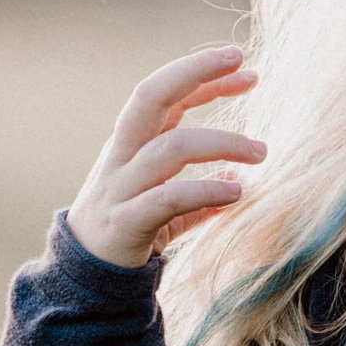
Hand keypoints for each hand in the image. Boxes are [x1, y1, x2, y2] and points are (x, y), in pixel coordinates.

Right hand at [65, 45, 264, 267]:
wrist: (84, 283)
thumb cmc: (128, 232)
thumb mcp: (161, 202)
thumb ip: (196, 188)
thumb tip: (236, 179)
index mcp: (130, 145)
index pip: (163, 94)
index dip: (201, 75)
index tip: (246, 68)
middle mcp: (121, 157)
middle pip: (149, 97)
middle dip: (193, 72)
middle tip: (240, 62)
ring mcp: (119, 189)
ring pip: (169, 148)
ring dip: (222, 143)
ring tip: (261, 153)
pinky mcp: (124, 224)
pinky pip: (168, 198)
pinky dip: (206, 191)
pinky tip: (237, 193)